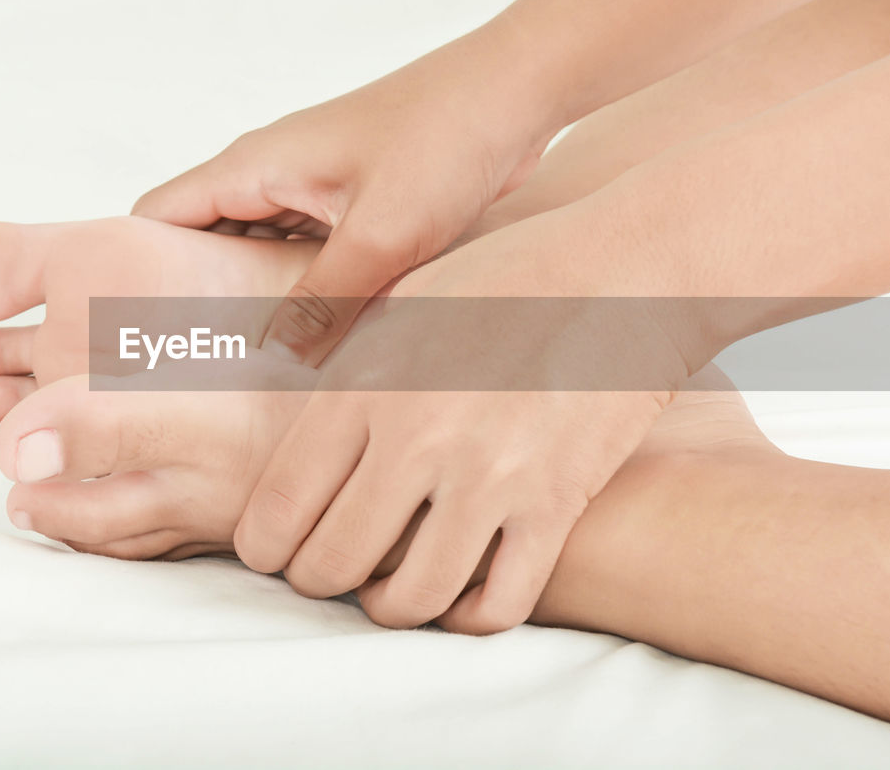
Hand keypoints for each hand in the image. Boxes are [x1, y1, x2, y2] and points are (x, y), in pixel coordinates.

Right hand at [131, 27, 562, 365]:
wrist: (516, 91)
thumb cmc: (445, 138)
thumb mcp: (381, 234)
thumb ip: (323, 300)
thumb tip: (275, 359)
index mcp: (255, 164)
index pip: (158, 217)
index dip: (133, 271)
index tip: (134, 334)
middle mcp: (272, 171)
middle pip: (203, 240)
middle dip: (195, 298)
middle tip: (194, 369)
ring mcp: (311, 186)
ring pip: (256, 251)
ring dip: (254, 298)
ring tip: (246, 365)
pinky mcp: (350, 201)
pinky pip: (303, 250)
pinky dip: (299, 288)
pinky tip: (310, 336)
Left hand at [232, 222, 695, 632]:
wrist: (627, 269)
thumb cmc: (508, 273)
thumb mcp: (400, 294)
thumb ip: (339, 351)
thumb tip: (282, 376)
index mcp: (363, 385)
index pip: (280, 505)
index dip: (262, 546)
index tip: (269, 552)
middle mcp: (417, 438)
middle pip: (330, 564)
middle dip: (314, 581)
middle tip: (324, 573)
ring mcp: (488, 477)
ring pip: (409, 601)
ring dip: (386, 609)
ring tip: (386, 593)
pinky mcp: (555, 504)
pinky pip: (497, 605)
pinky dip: (466, 620)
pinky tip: (457, 599)